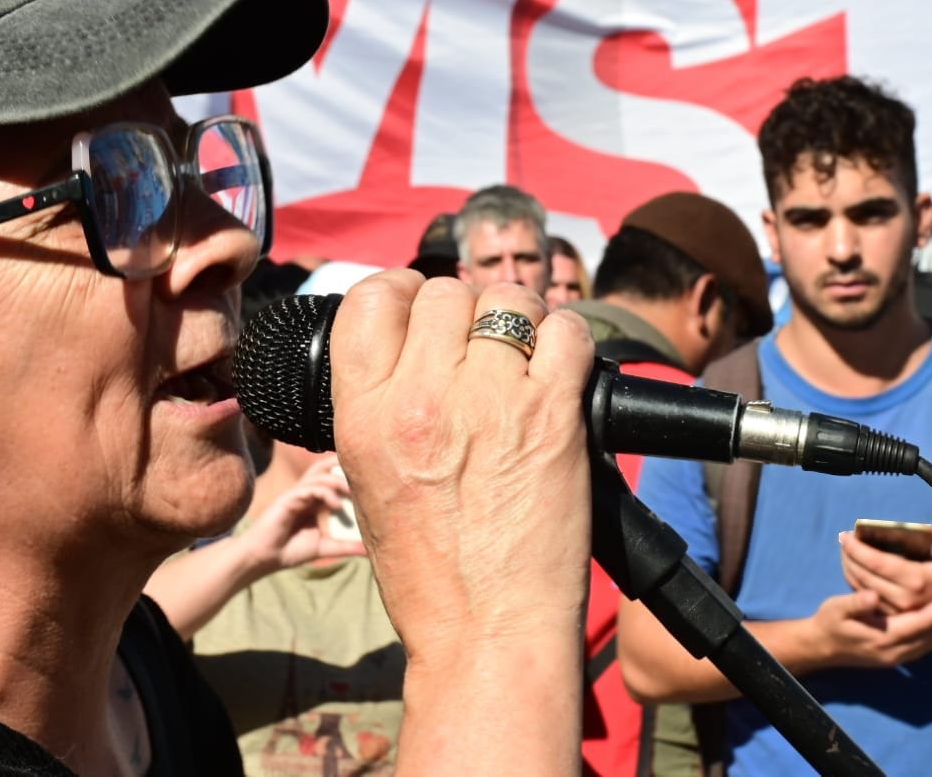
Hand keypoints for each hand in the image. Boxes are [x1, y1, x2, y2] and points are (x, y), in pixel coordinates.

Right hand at [238, 454, 365, 575]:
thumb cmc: (290, 550)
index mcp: (314, 500)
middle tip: (361, 475)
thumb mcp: (324, 547)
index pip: (331, 477)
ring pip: (318, 476)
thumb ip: (345, 546)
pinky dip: (324, 493)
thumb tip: (370, 552)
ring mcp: (295, 494)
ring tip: (351, 492)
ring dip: (336, 481)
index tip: (368, 477)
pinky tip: (336, 506)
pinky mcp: (287, 500)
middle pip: (323, 468)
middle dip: (341, 467)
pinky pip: (307, 489)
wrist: (264, 558)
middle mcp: (305, 493)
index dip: (346, 472)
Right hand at [328, 272, 593, 656]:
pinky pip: (568, 332)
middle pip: (444, 293)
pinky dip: (569, 342)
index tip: (421, 311)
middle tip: (481, 351)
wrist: (486, 637)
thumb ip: (383, 405)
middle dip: (465, 313)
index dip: (401, 294)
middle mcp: (420, 398)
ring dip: (520, 321)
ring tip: (524, 362)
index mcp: (362, 414)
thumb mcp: (368, 479)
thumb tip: (416, 348)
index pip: (370, 298)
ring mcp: (489, 401)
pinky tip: (562, 373)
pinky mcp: (554, 415)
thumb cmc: (430, 573)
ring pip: (509, 302)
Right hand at [807, 584, 931, 669]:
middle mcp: (896, 652)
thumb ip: (856, 603)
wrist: (821, 647)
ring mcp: (898, 657)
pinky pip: (927, 646)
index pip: (921, 623)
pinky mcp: (898, 657)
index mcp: (884, 638)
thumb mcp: (836, 608)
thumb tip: (874, 595)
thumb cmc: (829, 622)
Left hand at [841, 519, 931, 614]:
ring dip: (848, 567)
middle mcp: (903, 598)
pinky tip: (851, 568)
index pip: (877, 562)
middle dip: (849, 556)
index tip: (846, 535)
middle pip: (864, 575)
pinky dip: (853, 582)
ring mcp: (895, 611)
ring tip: (845, 551)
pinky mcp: (889, 618)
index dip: (857, 548)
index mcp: (916, 580)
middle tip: (843, 540)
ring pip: (860, 587)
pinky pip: (864, 598)